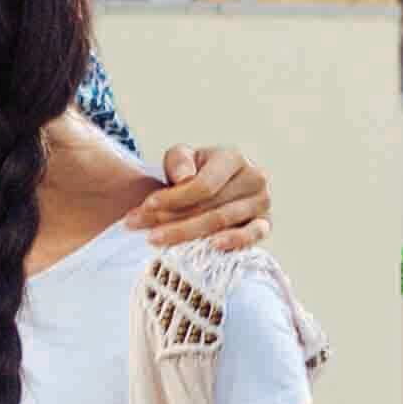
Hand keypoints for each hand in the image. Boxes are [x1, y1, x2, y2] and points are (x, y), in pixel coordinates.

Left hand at [135, 141, 270, 251]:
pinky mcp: (265, 223)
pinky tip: (212, 246)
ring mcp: (262, 202)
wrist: (211, 187)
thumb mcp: (180, 158)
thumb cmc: (193, 171)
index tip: (144, 206)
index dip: (172, 198)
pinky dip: (234, 241)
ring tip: (154, 239)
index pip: (202, 184)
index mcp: (233, 157)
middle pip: (208, 206)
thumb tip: (185, 178)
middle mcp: (254, 178)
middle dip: (168, 218)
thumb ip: (178, 161)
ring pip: (221, 222)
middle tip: (137, 225)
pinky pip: (252, 235)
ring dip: (185, 233)